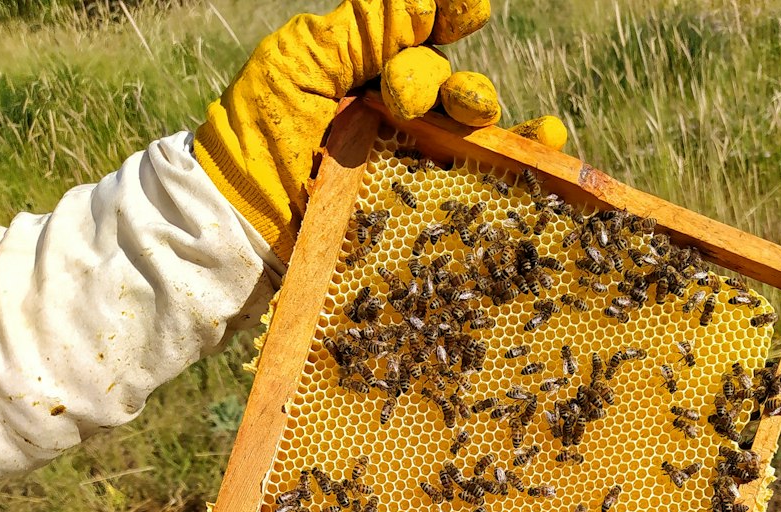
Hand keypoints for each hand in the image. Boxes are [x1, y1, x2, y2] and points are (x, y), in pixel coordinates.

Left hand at [194, 0, 566, 261]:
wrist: (235, 220)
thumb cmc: (257, 133)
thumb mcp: (302, 62)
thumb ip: (366, 28)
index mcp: (367, 77)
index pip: (421, 47)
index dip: (447, 27)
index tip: (471, 13)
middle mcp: (393, 123)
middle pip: (453, 100)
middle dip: (466, 94)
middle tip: (463, 103)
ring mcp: (404, 172)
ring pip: (472, 148)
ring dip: (512, 138)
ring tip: (545, 137)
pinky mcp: (410, 220)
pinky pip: (465, 199)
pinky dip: (509, 187)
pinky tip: (540, 175)